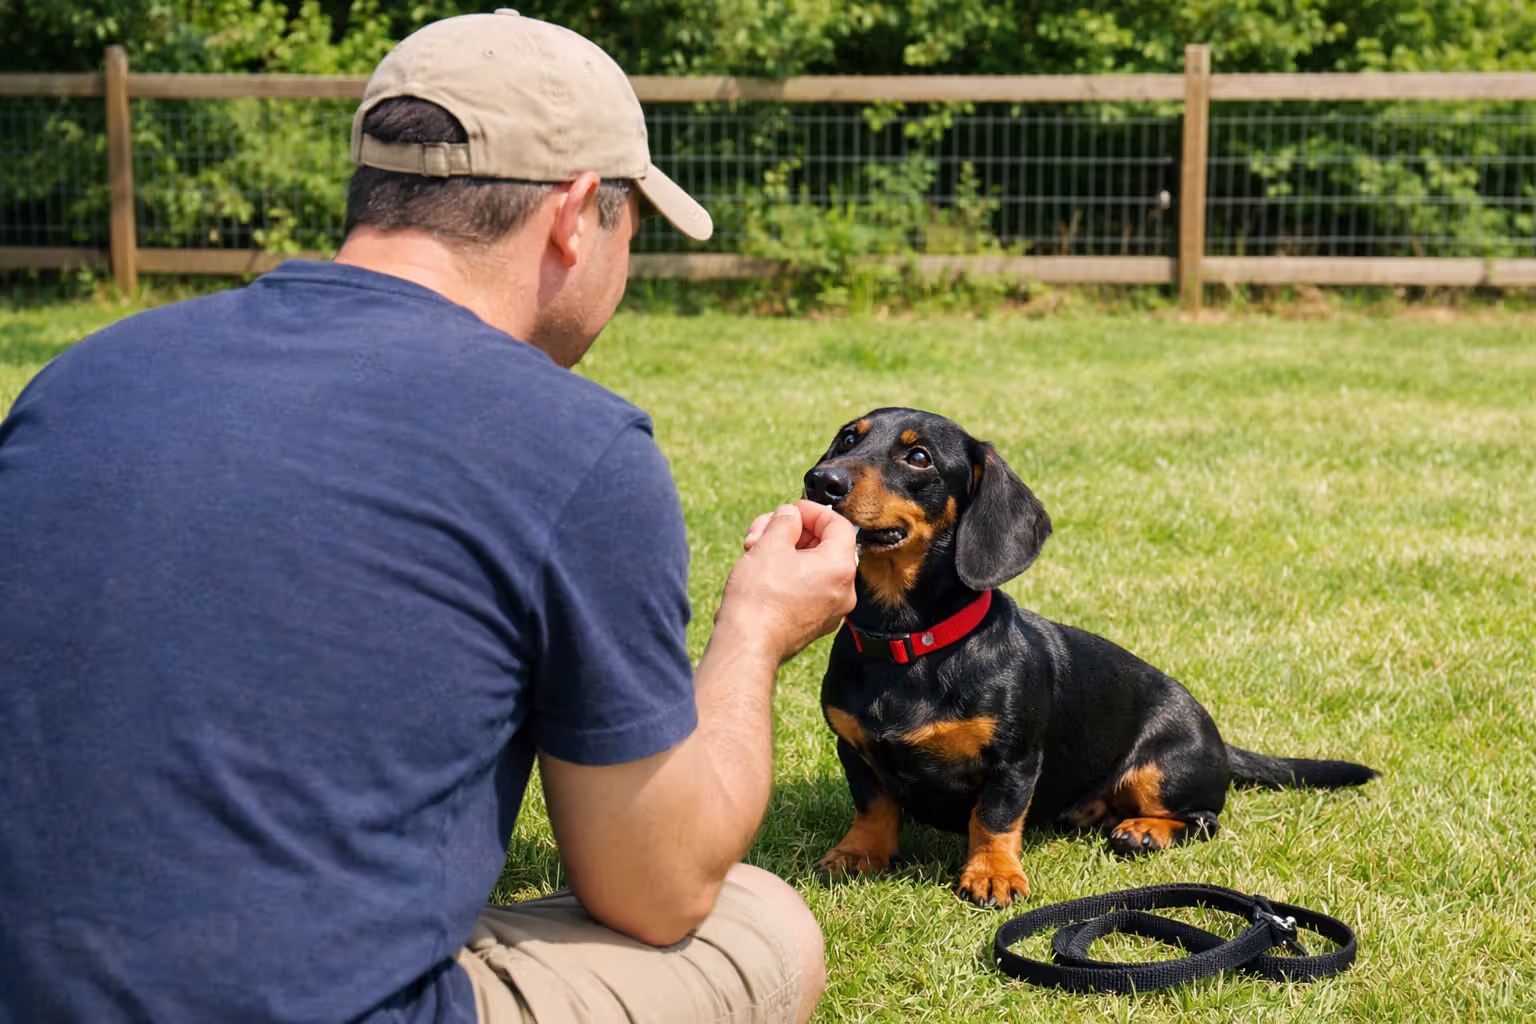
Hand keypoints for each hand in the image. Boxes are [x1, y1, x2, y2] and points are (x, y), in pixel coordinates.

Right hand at [717, 500, 857, 663]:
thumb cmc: (759, 597)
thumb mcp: (770, 544)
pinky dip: (787, 576)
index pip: (837, 525)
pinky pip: (807, 589)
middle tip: (762, 531)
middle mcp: (844, 591)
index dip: (811, 511)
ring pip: (812, 568)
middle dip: (790, 533)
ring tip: (754, 552)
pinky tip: (760, 574)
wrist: (746, 645)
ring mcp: (830, 611)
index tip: (789, 510)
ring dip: (784, 553)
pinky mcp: (813, 624)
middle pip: (823, 546)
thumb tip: (790, 516)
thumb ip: (785, 521)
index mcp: (840, 568)